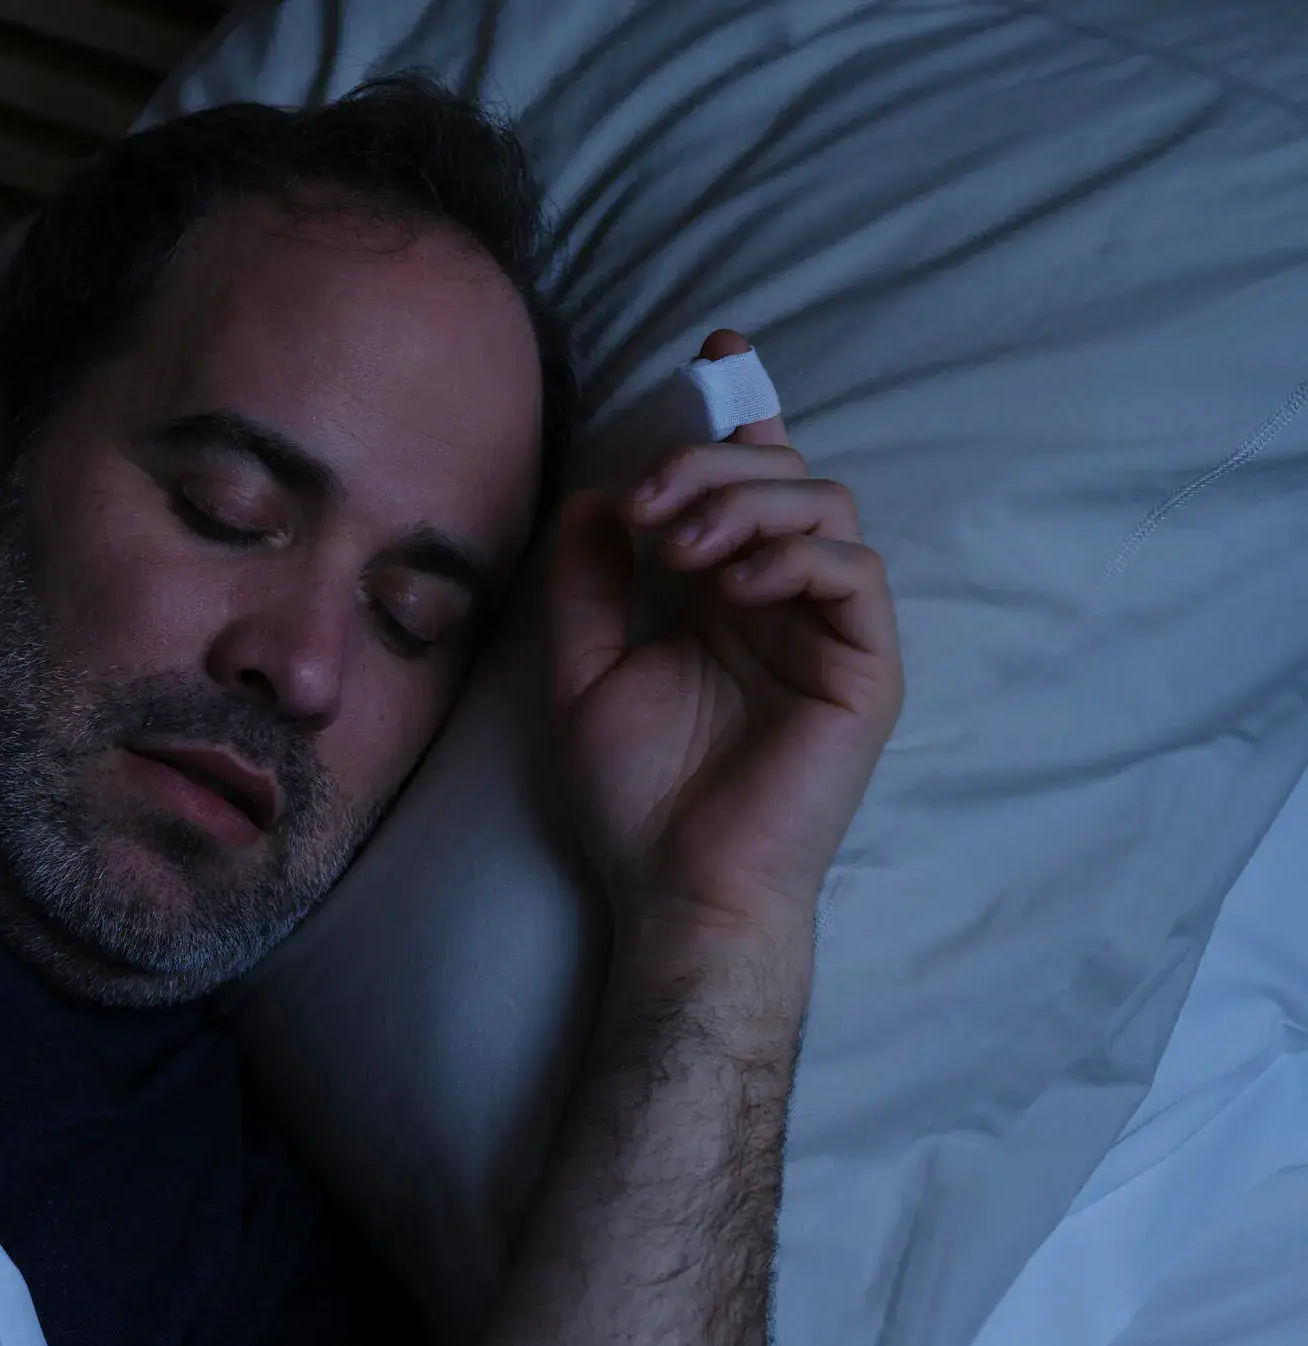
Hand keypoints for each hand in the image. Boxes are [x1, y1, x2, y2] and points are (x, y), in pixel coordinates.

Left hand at [548, 331, 902, 956]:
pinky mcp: (866, 668)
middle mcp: (782, 601)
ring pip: (825, 505)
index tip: (717, 351)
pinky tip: (731, 586)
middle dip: (712, 463)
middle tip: (648, 505)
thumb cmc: (636, 800)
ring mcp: (829, 631)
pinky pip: (854, 571)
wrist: (676, 889)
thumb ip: (591, 586)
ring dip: (746, 503)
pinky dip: (794, 556)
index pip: (746, 481)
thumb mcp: (585, 673)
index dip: (739, 410)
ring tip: (679, 549)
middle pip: (783, 474)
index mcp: (724, 595)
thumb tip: (594, 497)